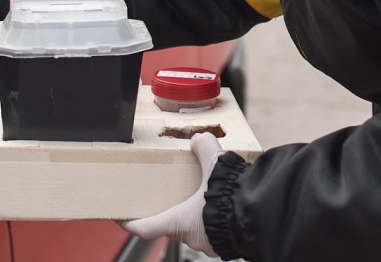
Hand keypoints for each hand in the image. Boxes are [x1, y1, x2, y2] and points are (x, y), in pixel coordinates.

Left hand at [120, 132, 223, 256]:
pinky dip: (214, 216)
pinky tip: (222, 201)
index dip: (129, 221)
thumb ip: (203, 147)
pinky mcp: (227, 241)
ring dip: (195, 213)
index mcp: (178, 222)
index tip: (121, 217)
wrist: (259, 214)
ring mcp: (210, 243)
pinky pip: (215, 229)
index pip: (144, 228)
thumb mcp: (213, 164)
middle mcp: (191, 237)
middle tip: (169, 195)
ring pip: (195, 227)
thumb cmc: (231, 196)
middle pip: (171, 224)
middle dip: (170, 209)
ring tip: (201, 194)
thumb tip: (200, 138)